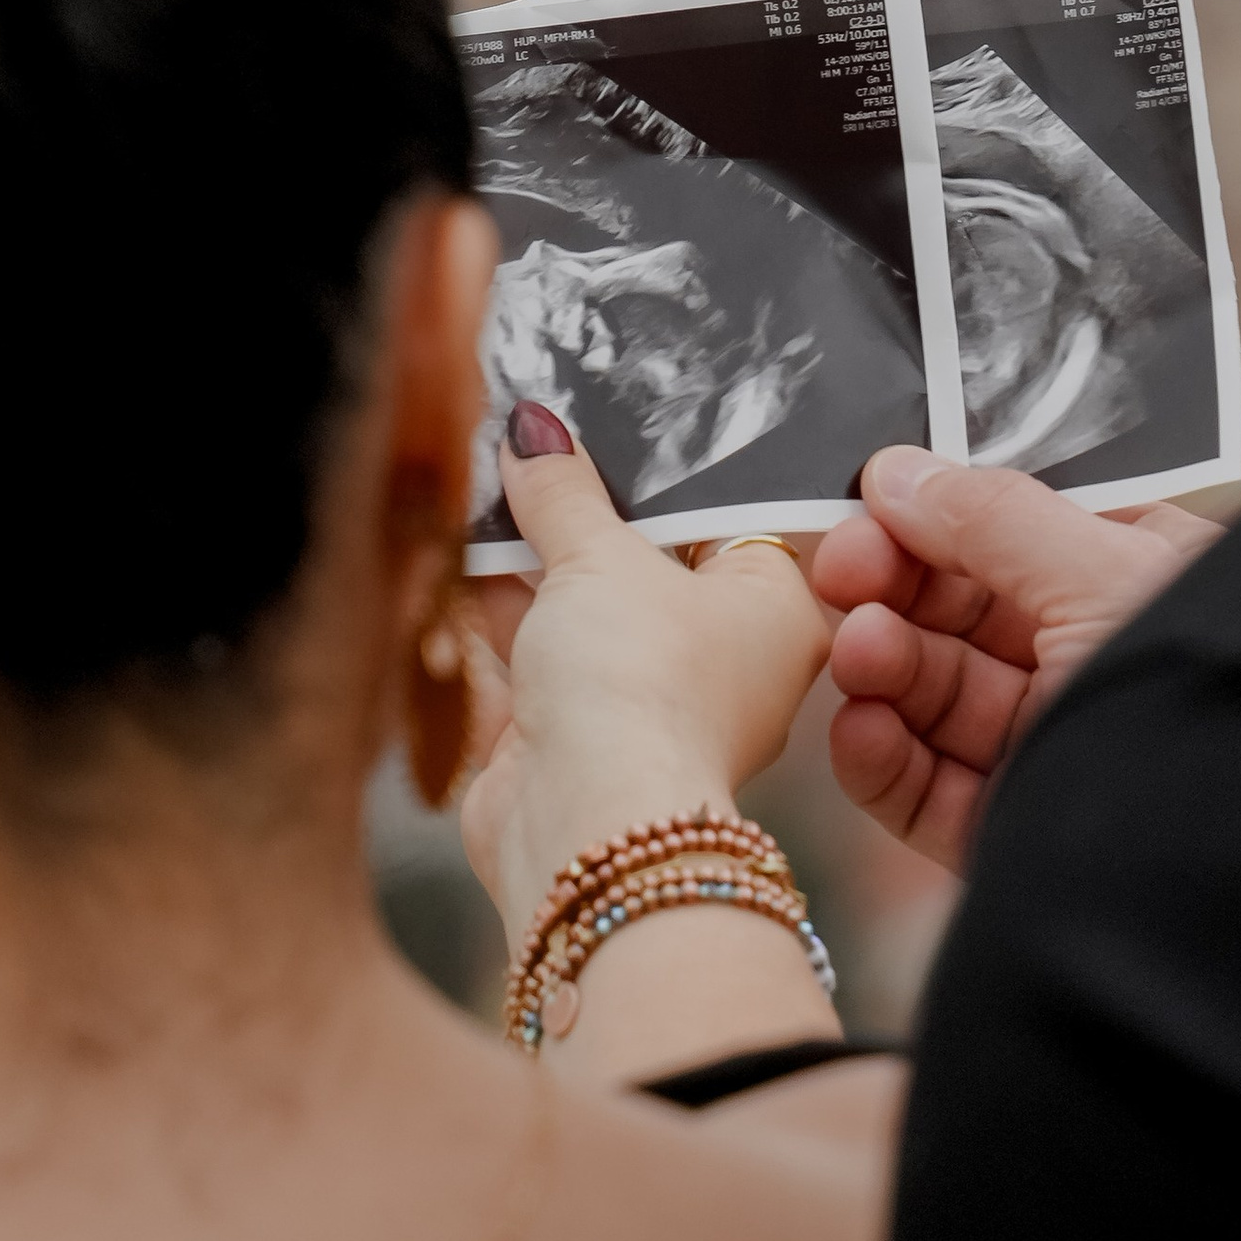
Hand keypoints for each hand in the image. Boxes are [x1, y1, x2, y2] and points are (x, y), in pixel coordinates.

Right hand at [460, 419, 832, 953]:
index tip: (615, 420)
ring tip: (489, 476)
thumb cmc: (641, 688)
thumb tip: (536, 434)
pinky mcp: (580, 732)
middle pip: (648, 557)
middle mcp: (722, 657)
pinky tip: (465, 548)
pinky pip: (542, 648)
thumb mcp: (600, 556)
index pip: (731, 515)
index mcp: (774, 608)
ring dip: (534, 553)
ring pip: (586, 602)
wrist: (584, 821)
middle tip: (539, 441)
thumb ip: (564, 492)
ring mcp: (647, 698)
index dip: (670, 470)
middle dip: (585, 508)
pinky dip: (504, 605)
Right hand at [810, 449, 1221, 872]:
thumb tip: (899, 473)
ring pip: (941, 699)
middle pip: (968, 616)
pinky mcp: (1020, 839)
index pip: (1020, 536)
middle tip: (839, 576)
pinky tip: (860, 729)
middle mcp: (1104, 667)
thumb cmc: (1210, 702)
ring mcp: (1060, 755)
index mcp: (1150, 585)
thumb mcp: (1106, 571)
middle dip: (898, 593)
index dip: (935, 521)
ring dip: (886, 668)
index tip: (864, 510)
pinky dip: (883, 759)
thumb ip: (994, 516)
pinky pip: (928, 793)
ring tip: (859, 653)